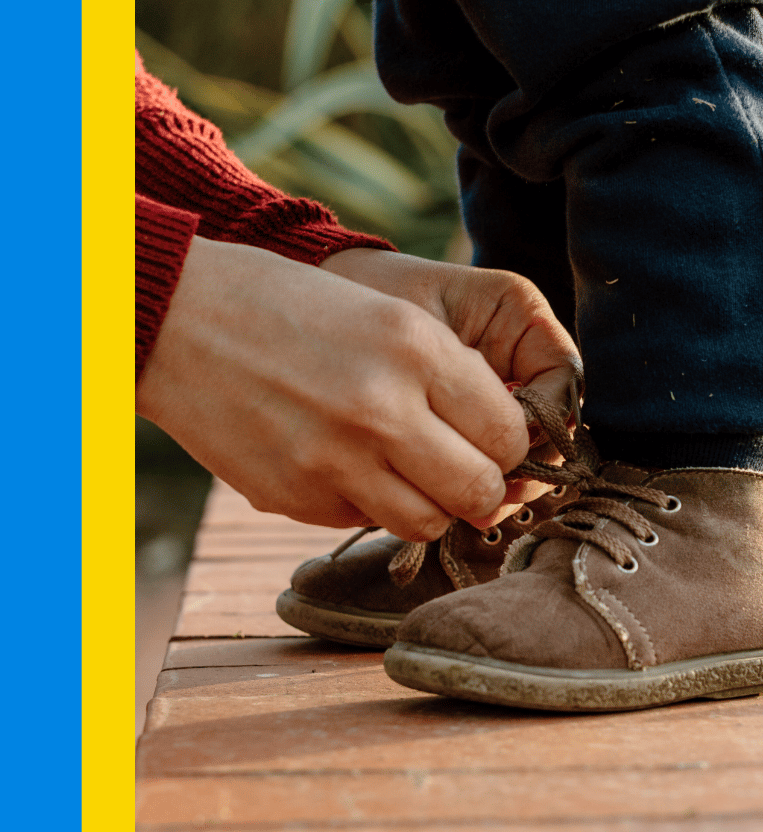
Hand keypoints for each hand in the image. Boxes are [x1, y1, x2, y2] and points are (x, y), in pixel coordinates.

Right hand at [137, 238, 540, 537]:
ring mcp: (336, 461)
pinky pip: (366, 521)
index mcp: (418, 350)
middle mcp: (383, 410)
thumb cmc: (296, 309)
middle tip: (465, 470)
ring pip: (429, 522)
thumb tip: (507, 451)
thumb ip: (455, 379)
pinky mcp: (297, 497)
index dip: (511, 445)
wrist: (181, 318)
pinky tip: (345, 463)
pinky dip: (370, 502)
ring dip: (431, 504)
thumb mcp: (391, 316)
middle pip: (480, 491)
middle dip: (484, 488)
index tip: (496, 441)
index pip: (508, 433)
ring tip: (407, 470)